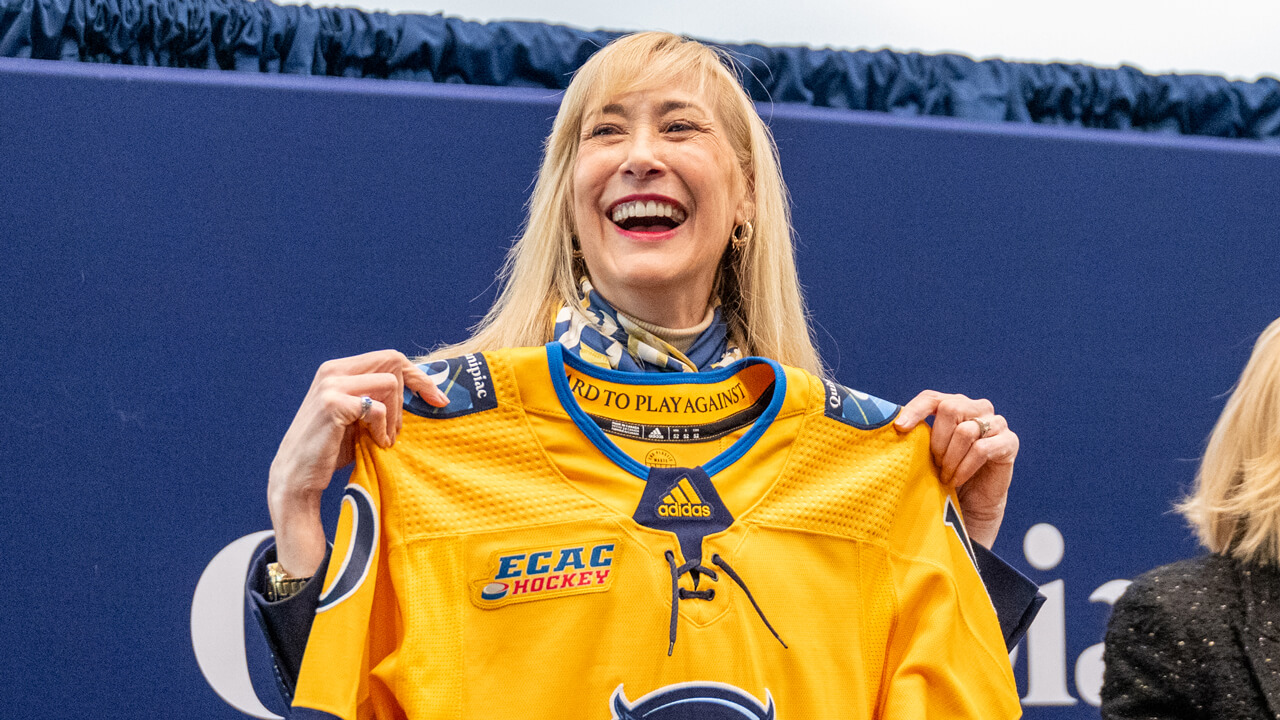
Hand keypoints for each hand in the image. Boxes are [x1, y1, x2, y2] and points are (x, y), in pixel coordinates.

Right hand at [267, 350, 448, 576]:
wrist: (297, 476)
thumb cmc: (330, 448)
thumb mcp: (357, 417)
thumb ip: (377, 398)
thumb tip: (423, 390)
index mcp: (339, 370)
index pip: (390, 357)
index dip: (419, 376)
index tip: (439, 399)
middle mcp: (333, 370)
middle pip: (394, 362)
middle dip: (408, 395)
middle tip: (399, 430)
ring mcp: (331, 385)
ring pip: (390, 383)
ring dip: (395, 416)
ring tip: (385, 439)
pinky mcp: (333, 404)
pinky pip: (379, 408)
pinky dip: (384, 429)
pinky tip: (377, 444)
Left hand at [894, 390, 1018, 548]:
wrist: (969, 504)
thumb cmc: (944, 474)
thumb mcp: (926, 451)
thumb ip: (917, 433)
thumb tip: (895, 424)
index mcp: (955, 404)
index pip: (932, 397)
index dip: (915, 410)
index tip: (900, 428)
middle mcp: (978, 408)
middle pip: (950, 408)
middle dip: (937, 441)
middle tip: (935, 463)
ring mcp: (996, 423)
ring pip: (965, 431)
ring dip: (951, 458)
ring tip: (945, 476)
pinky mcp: (1009, 442)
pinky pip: (982, 449)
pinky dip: (965, 467)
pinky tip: (957, 479)